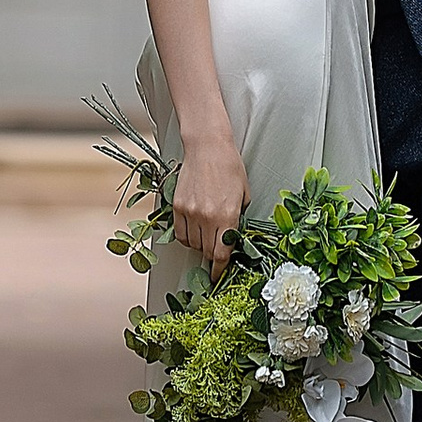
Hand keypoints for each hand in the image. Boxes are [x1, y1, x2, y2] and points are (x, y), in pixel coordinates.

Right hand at [173, 121, 248, 274]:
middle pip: (205, 251)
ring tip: (206, 231)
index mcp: (227, 216)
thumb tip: (232, 237)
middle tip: (215, 248)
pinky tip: (193, 228)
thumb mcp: (244, 194)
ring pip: (191, 244)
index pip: (220, 254)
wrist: (208, 146)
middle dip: (211, 255)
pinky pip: (180, 232)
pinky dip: (186, 236)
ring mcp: (190, 212)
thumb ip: (238, 218)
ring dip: (199, 244)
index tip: (217, 275)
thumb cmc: (229, 166)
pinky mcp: (177, 206)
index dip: (219, 269)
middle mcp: (207, 217)